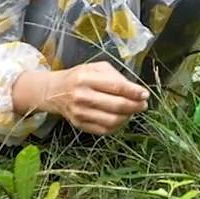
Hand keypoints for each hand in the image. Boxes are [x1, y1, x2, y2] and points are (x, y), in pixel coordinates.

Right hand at [14, 62, 147, 134]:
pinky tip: (121, 118)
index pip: (117, 87)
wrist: (54, 91)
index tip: (145, 94)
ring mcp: (80, 113)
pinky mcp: (79, 125)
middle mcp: (82, 96)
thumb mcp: (95, 68)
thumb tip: (134, 90)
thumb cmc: (78, 77)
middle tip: (143, 105)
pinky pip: (104, 130)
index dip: (134, 92)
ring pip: (112, 121)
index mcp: (86, 78)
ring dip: (128, 117)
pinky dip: (117, 126)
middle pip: (117, 105)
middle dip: (135, 106)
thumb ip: (115, 76)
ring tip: (132, 111)